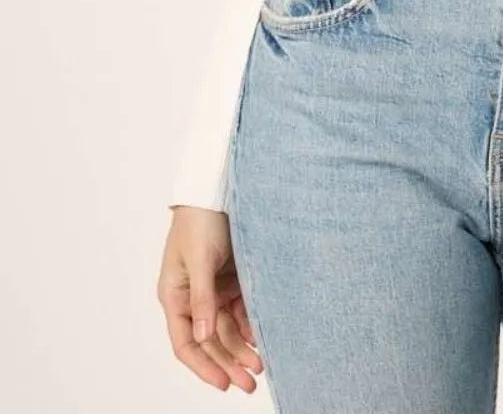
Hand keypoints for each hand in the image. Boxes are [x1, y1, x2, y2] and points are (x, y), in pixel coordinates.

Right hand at [157, 205, 264, 391]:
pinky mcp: (230, 280)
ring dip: (242, 348)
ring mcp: (212, 290)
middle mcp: (192, 298)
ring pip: (227, 330)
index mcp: (174, 296)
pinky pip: (239, 311)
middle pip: (210, 342)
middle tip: (251, 383)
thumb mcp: (200, 259)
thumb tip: (204, 337)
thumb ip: (202, 298)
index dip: (204, 366)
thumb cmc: (199, 219)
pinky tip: (262, 339)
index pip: (186, 343)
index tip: (224, 383)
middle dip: (229, 363)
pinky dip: (249, 326)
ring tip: (261, 366)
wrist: (216, 186)